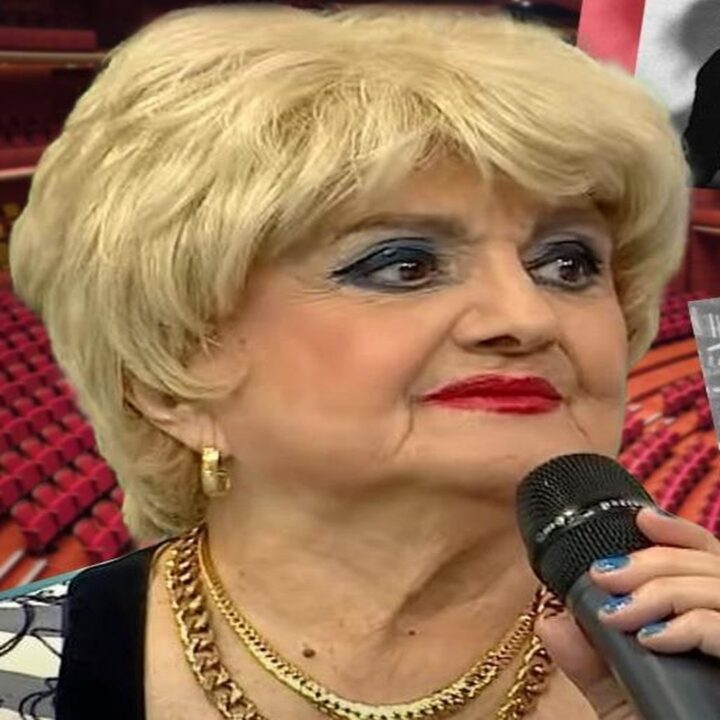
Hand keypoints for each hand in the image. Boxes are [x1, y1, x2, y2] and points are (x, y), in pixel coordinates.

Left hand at [534, 508, 719, 718]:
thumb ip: (593, 661)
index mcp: (710, 625)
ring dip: (659, 589)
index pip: (710, 557)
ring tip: (616, 614)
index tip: (640, 518)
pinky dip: (684, 626)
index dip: (678, 533)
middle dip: (651, 561)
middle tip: (603, 577)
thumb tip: (552, 617)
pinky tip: (650, 639)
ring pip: (715, 587)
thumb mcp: (625, 701)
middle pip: (708, 564)